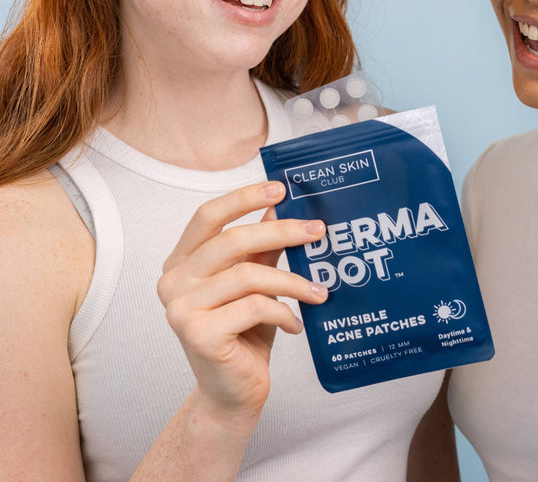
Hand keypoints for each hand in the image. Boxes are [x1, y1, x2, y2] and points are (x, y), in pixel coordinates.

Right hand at [156, 181, 327, 422]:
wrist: (233, 393)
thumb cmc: (244, 332)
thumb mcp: (255, 281)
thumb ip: (261, 246)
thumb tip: (281, 205)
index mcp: (182, 261)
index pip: (207, 216)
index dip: (243, 197)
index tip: (281, 189)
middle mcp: (172, 280)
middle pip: (232, 240)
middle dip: (281, 232)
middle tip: (318, 231)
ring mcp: (180, 308)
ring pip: (248, 275)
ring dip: (293, 282)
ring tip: (320, 292)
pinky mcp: (197, 333)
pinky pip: (253, 306)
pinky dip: (283, 313)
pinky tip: (296, 325)